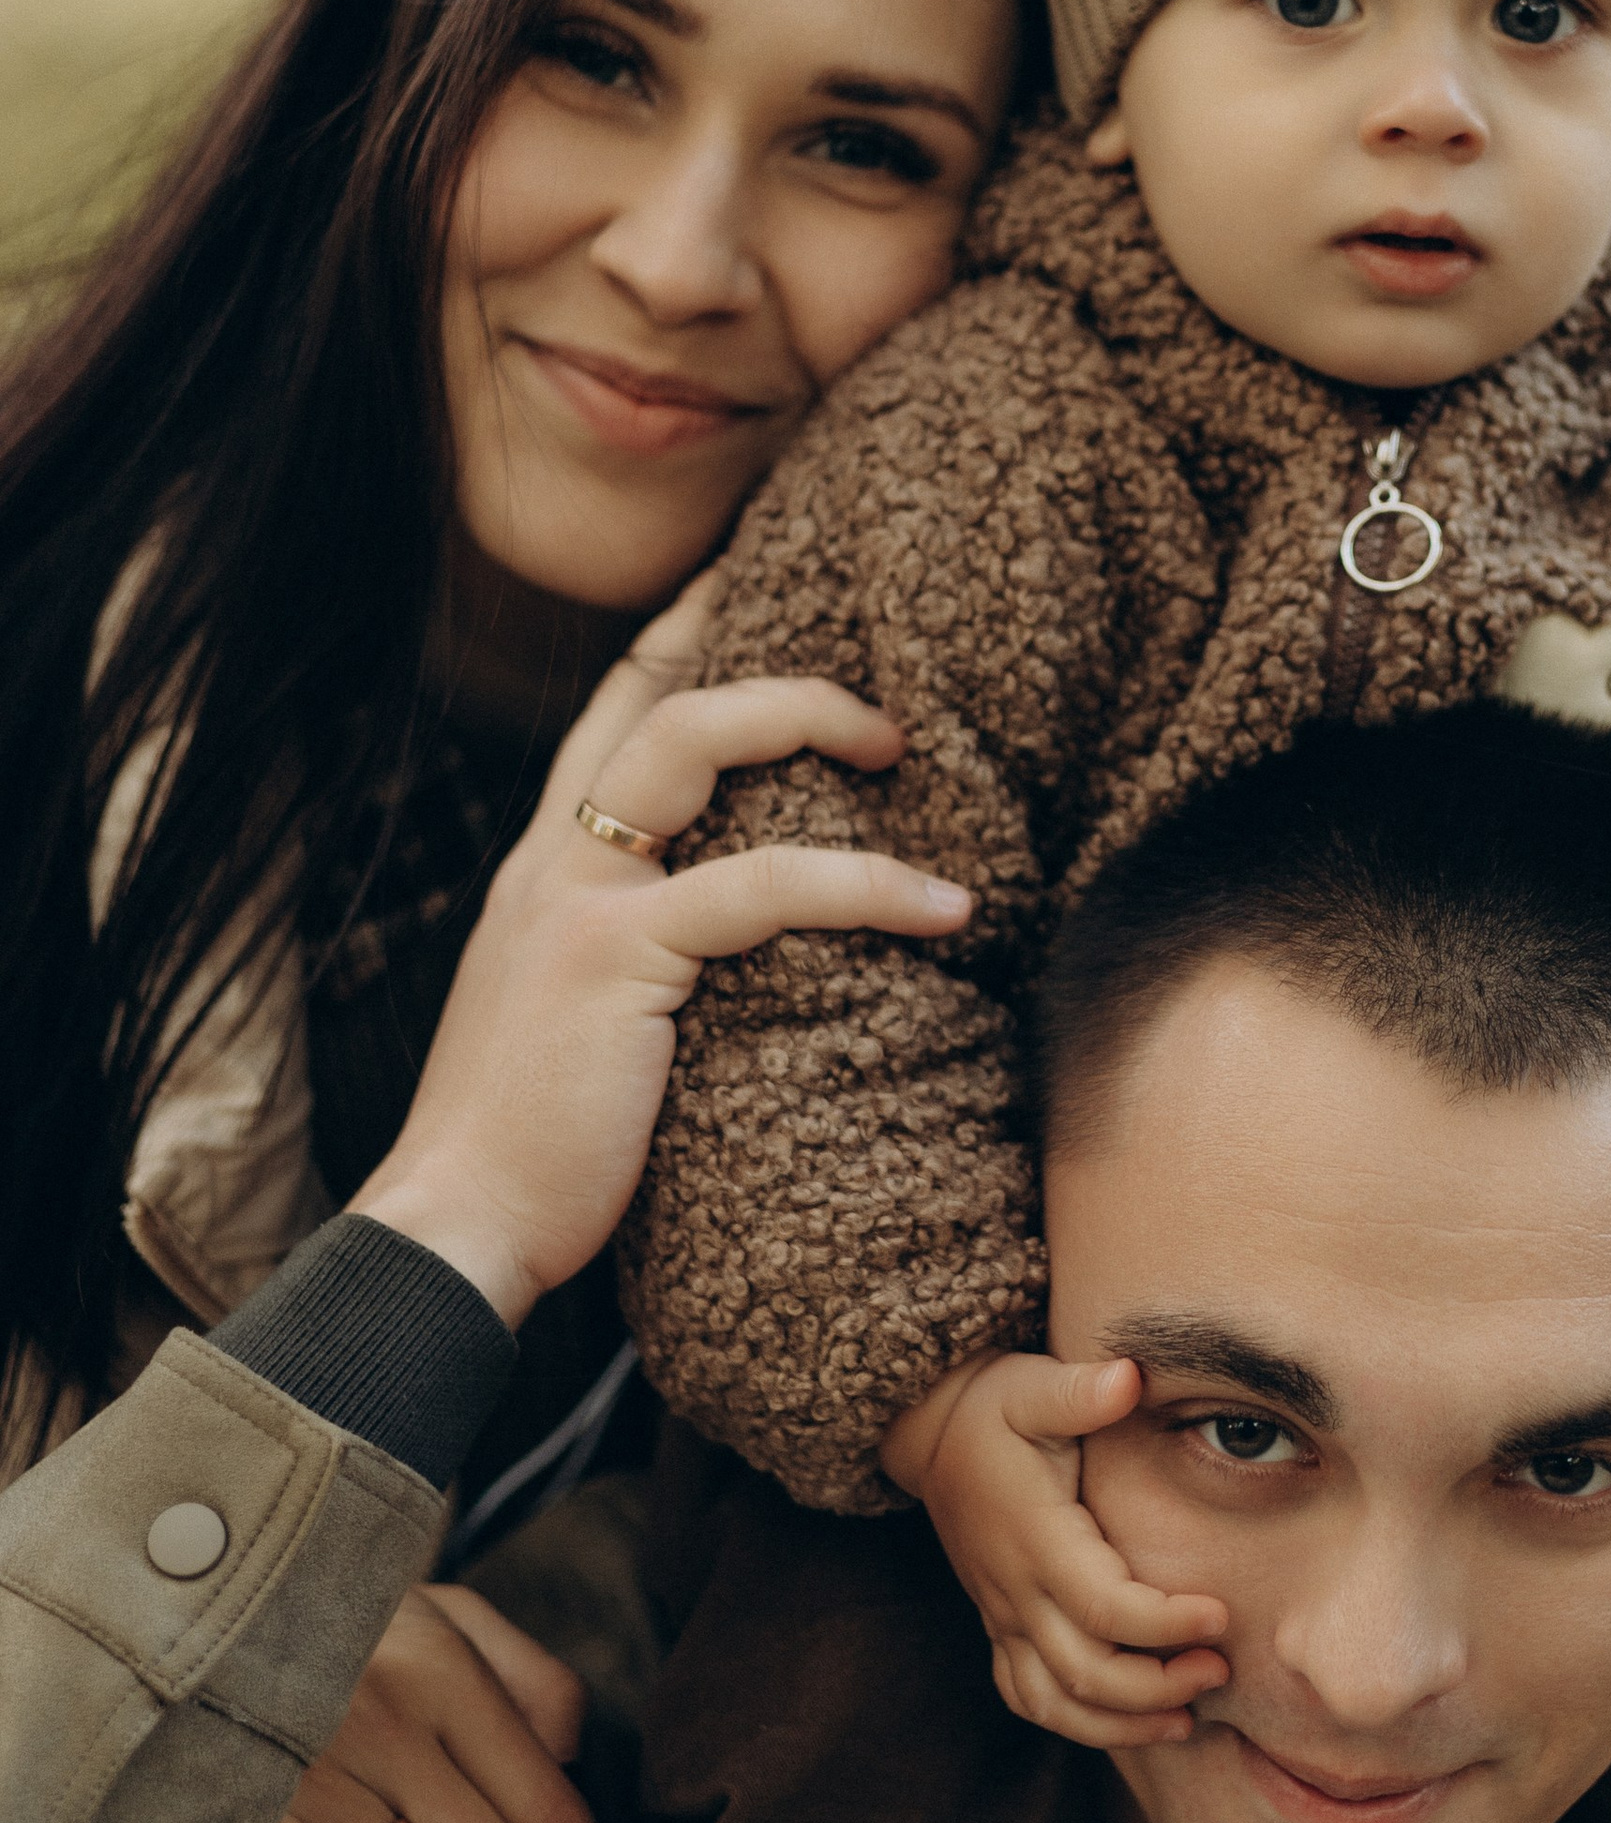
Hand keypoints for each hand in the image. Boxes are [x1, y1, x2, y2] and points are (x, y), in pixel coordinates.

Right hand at [354, 575, 972, 1327]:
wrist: (455, 1227)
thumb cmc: (533, 1152)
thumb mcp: (584, 1026)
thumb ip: (643, 964)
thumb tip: (749, 958)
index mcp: (545, 873)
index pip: (613, 718)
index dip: (683, 644)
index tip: (754, 595)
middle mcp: (552, 863)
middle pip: (658, 698)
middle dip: (769, 668)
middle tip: (879, 706)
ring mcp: (578, 900)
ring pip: (700, 746)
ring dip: (816, 726)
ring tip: (909, 758)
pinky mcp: (617, 956)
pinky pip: (766, 886)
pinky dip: (866, 884)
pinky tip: (943, 910)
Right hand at [883, 1352, 1230, 1749]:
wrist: (931, 1433)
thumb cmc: (996, 1407)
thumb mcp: (1033, 1385)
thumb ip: (1080, 1389)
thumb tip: (1130, 1376)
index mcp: (1035, 1537)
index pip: (1103, 1605)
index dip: (1164, 1623)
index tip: (1220, 1614)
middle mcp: (1015, 1590)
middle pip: (1086, 1671)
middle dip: (1158, 1685)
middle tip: (1220, 1668)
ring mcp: (1002, 1616)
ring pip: (1055, 1702)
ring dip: (1122, 1723)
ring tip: (1187, 1717)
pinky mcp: (999, 1627)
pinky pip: (1029, 1698)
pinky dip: (1078, 1723)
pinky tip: (1130, 1721)